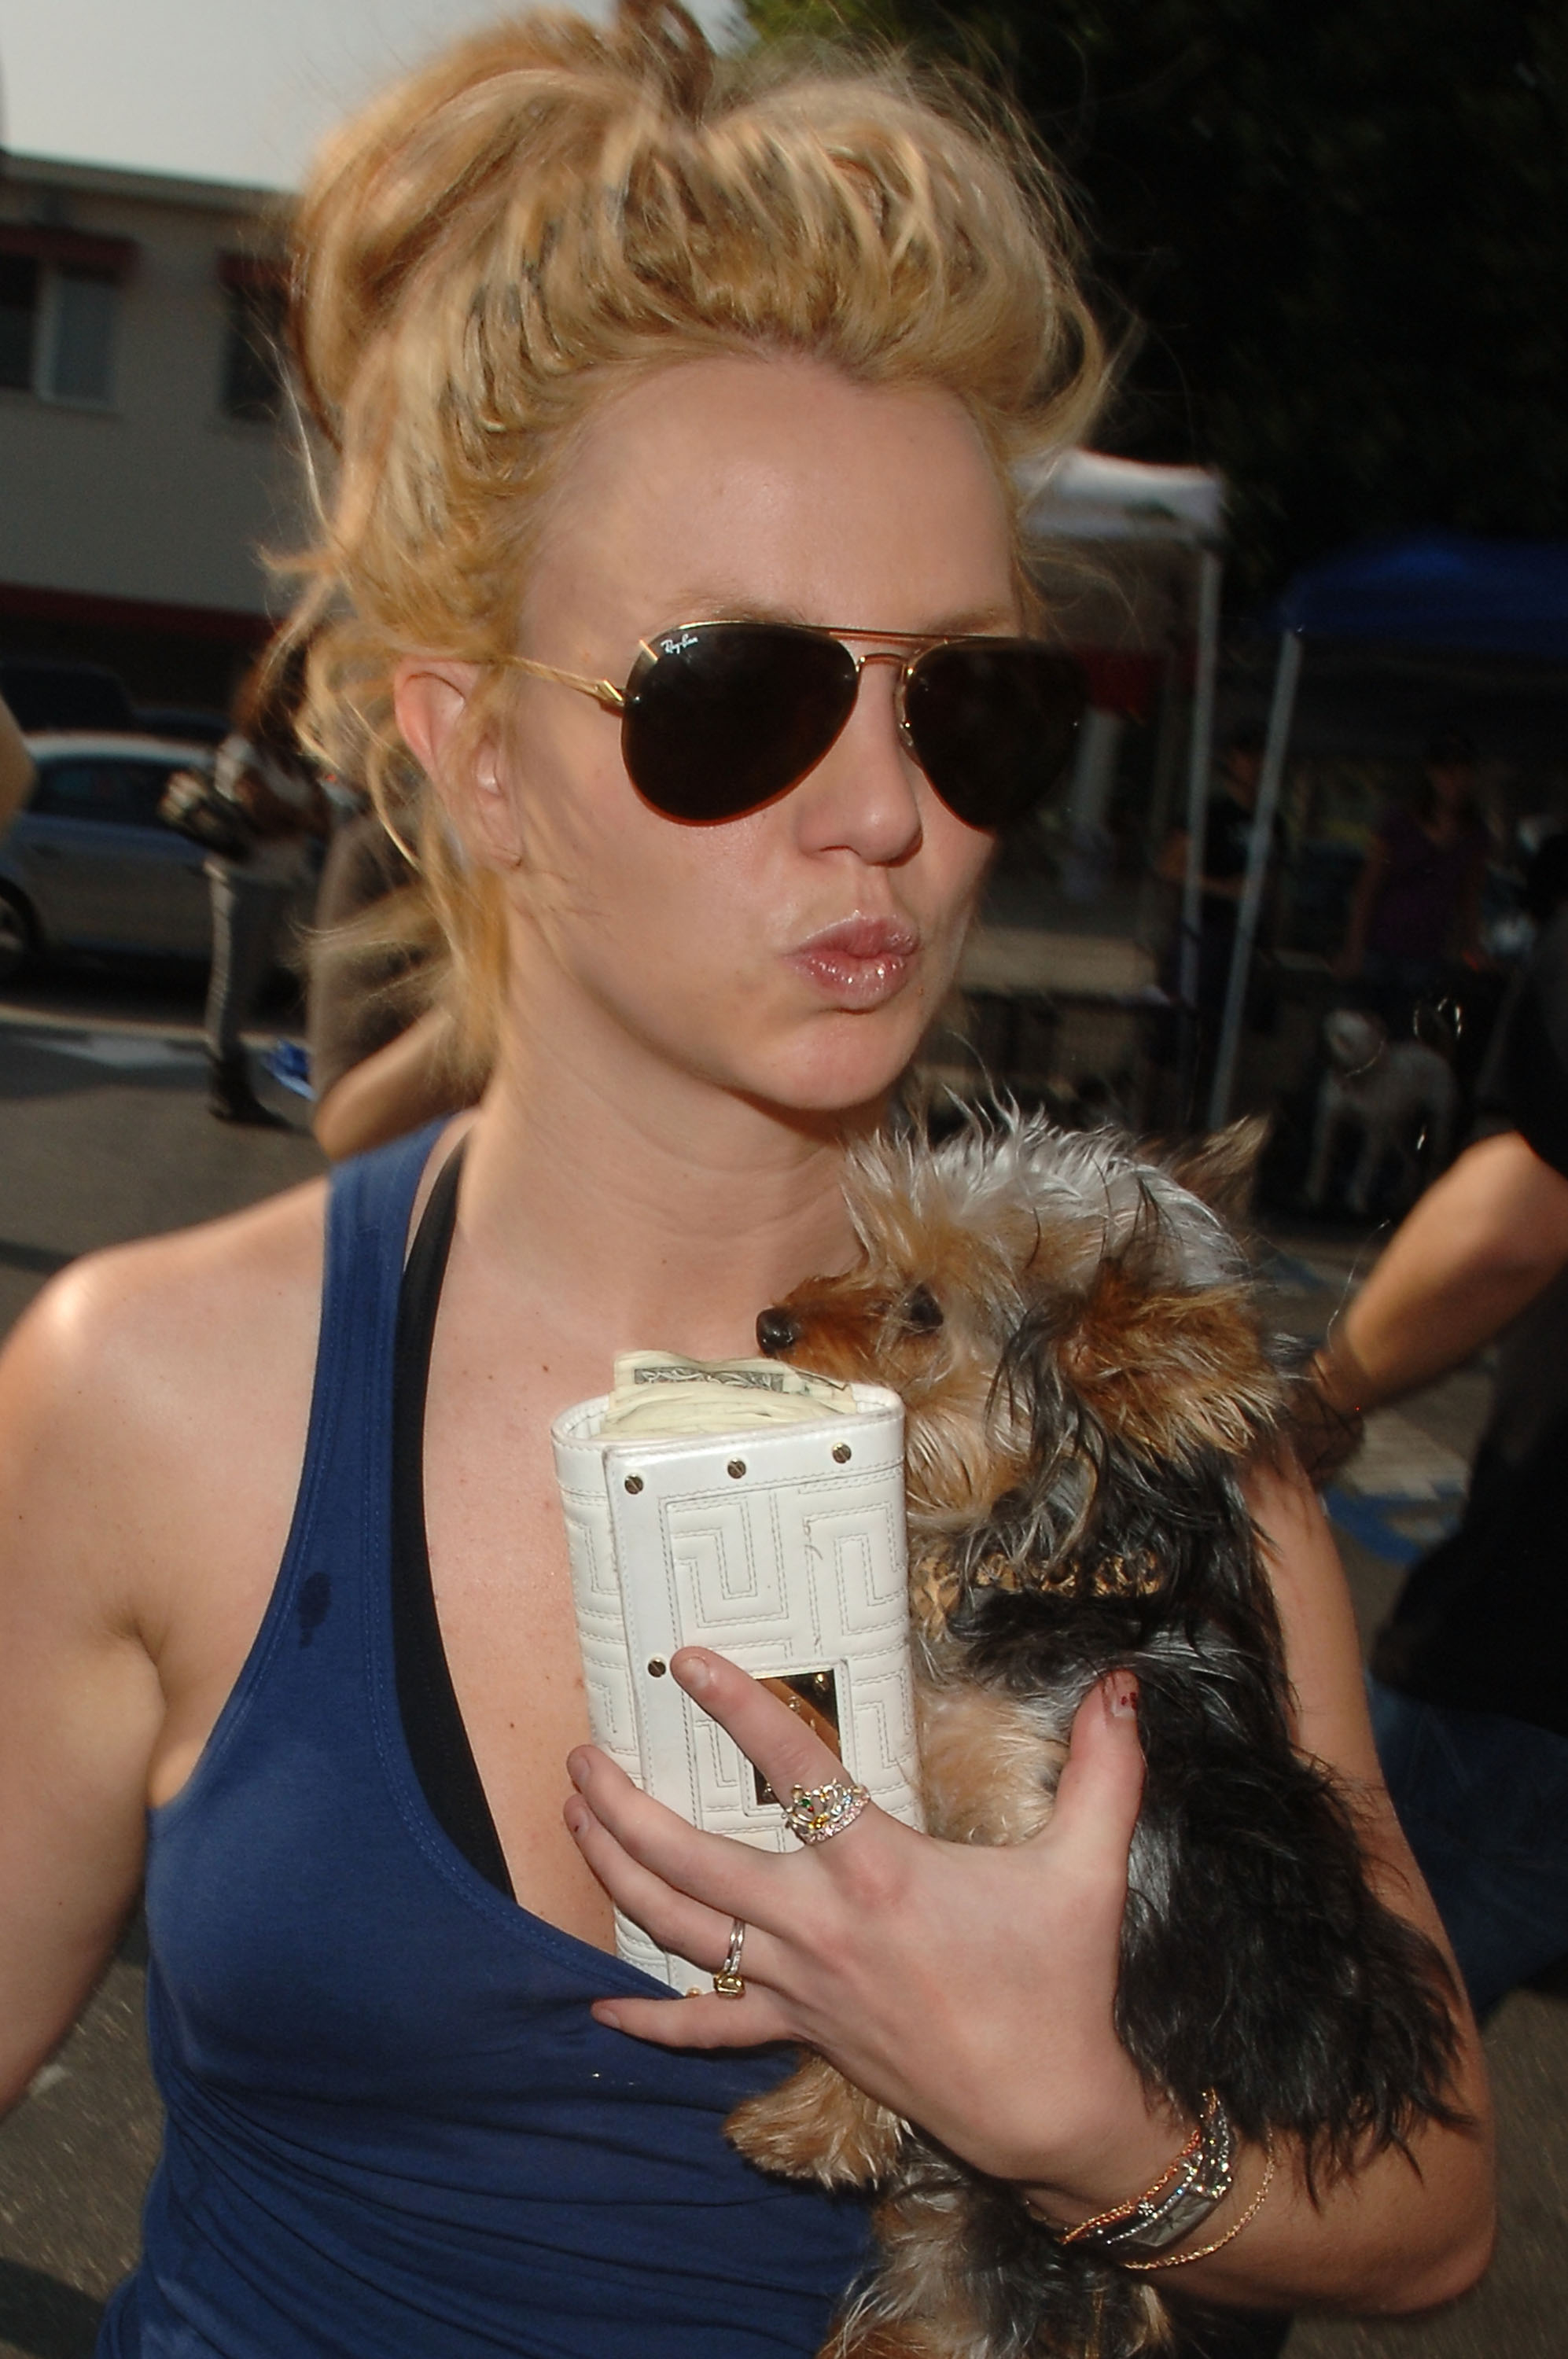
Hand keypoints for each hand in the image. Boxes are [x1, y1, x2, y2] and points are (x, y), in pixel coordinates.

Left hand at [563, 1648, 1184, 2207]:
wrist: (1046, 2109)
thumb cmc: (1061, 1983)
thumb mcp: (1088, 1867)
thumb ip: (1105, 1769)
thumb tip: (1124, 1684)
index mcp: (878, 1870)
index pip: (794, 1770)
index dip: (740, 1708)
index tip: (691, 1662)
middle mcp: (818, 1926)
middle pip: (690, 1860)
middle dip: (622, 1806)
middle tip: (580, 1755)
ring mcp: (798, 1985)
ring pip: (678, 1930)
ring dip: (615, 1874)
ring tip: (574, 1819)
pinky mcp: (799, 2032)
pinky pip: (705, 2028)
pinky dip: (647, 2018)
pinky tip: (594, 2007)